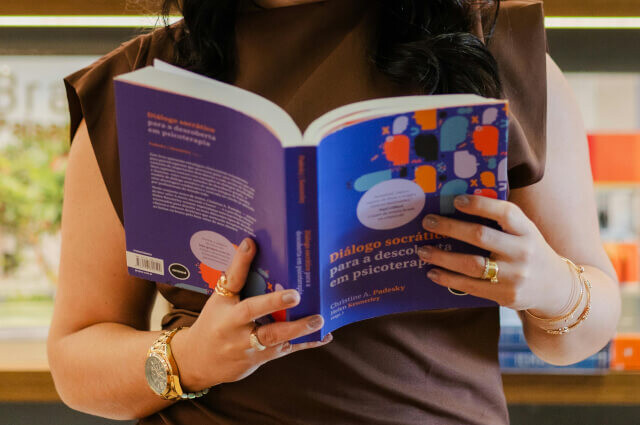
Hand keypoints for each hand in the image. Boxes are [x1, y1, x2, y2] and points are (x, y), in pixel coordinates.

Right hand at [171, 238, 331, 390]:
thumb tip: (249, 243)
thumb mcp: (219, 299)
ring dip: (298, 330)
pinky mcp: (261, 359)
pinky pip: (285, 351)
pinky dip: (306, 343)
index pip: (233, 284)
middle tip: (297, 295)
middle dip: (276, 306)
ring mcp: (249, 348)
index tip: (252, 245)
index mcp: (225, 311)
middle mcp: (236, 331)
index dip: (242, 265)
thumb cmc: (213, 323)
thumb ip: (236, 275)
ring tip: (319, 319)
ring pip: (274, 339)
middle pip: (254, 317)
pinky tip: (324, 336)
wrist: (199, 362)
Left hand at [417, 195, 572, 314]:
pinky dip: (448, 279)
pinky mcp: (505, 296)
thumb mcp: (524, 233)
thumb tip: (457, 206)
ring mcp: (514, 276)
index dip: (479, 205)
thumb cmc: (529, 252)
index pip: (505, 212)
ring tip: (423, 250)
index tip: (456, 200)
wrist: (555, 288)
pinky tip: (433, 272)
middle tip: (428, 222)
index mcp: (527, 230)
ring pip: (471, 264)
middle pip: (480, 236)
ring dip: (442, 257)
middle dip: (450, 227)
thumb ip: (500, 222)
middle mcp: (523, 251)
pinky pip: (470, 286)